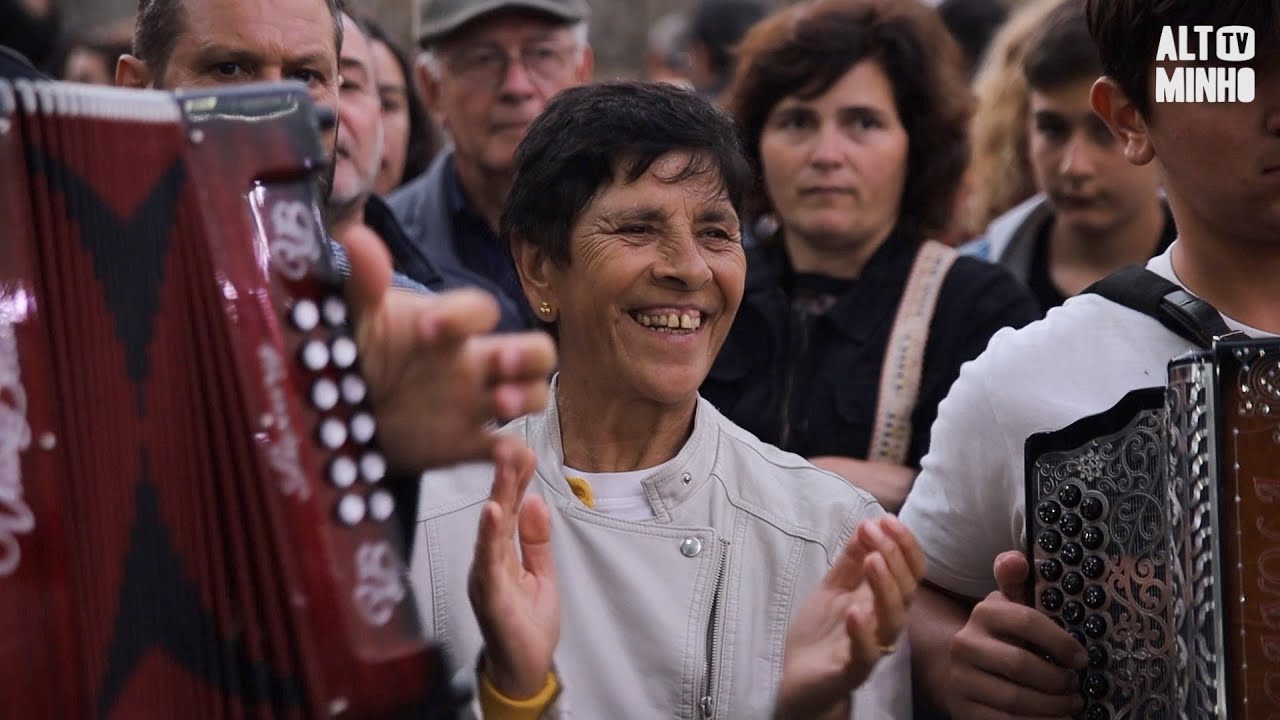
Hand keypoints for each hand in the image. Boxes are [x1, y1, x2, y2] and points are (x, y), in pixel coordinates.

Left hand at [336, 224, 556, 471]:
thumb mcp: (351, 319)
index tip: (428, 331)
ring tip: (500, 405)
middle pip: (533, 350)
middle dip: (527, 355)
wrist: (333, 413)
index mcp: (446, 325)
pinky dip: (513, 457)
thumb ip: (360, 282)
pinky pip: (504, 450)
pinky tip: (503, 460)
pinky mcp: (464, 444)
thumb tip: (356, 237)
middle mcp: (471, 361)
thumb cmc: (352, 353)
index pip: (480, 309)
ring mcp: (472, 403)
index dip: (464, 315)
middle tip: (500, 363)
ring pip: (530, 394)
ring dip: (524, 398)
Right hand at [468, 438, 559, 699]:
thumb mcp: (541, 574)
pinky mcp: (491, 596)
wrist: (522, 670)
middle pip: (497, 513)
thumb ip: (537, 540)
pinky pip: (489, 561)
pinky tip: (492, 512)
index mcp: (500, 555)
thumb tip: (536, 502)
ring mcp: (486, 578)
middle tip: (510, 444)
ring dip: (497, 495)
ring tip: (503, 468)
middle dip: (504, 477)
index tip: (522, 449)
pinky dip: (490, 535)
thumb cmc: (526, 626)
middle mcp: (488, 562)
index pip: (509, 510)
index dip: (516, 479)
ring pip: (491, 530)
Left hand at [774, 516, 925, 718]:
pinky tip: (854, 611)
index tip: (886, 520)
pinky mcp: (852, 670)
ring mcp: (871, 647)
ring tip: (873, 560)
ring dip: (885, 587)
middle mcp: (883, 624)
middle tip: (875, 533)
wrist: (799, 682)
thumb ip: (850, 561)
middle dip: (894, 557)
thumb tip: (868, 524)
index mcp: (881, 602)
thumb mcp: (832, 588)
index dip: (905, 546)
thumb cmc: (822, 634)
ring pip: (892, 620)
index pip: (909, 572)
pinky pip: (866, 654)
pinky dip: (862, 633)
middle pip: (906, 591)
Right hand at [946, 550, 1085, 718]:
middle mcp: (966, 643)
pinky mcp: (963, 709)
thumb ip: (1015, 581)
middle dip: (1058, 680)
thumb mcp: (1007, 605)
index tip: (1081, 659)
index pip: (1027, 621)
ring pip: (1015, 698)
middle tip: (1076, 686)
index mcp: (983, 613)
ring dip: (1052, 706)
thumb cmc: (999, 635)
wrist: (958, 667)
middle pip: (1022, 665)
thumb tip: (1016, 559)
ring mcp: (962, 678)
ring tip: (1070, 704)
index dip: (1060, 642)